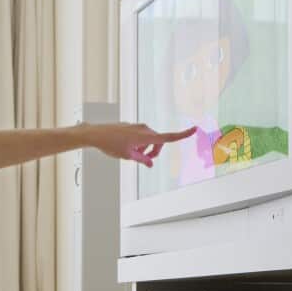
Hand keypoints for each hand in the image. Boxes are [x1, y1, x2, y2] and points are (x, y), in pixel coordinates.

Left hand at [81, 122, 196, 166]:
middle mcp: (144, 129)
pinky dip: (138, 144)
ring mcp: (138, 127)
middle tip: (144, 160)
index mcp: (146, 136)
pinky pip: (141, 136)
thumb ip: (142, 160)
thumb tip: (150, 163)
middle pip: (158, 142)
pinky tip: (125, 147)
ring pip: (149, 140)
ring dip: (144, 148)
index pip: (168, 137)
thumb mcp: (128, 156)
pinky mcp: (132, 127)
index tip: (194, 129)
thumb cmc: (111, 144)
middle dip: (154, 152)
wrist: (97, 134)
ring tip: (130, 153)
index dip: (182, 135)